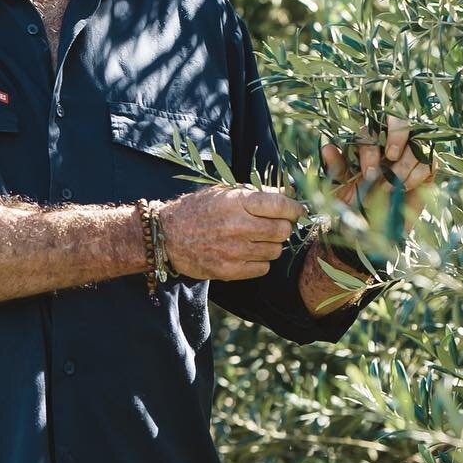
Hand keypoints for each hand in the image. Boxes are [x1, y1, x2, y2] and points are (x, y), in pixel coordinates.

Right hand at [160, 184, 306, 281]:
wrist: (166, 236)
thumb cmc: (197, 209)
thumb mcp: (223, 192)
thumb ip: (256, 193)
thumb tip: (288, 193)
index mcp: (237, 202)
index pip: (280, 205)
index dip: (294, 208)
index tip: (296, 210)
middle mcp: (237, 225)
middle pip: (283, 230)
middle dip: (284, 227)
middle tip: (276, 225)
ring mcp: (234, 250)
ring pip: (275, 250)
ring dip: (271, 244)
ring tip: (257, 238)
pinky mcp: (229, 270)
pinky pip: (262, 268)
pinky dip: (260, 261)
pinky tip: (248, 252)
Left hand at [319, 115, 435, 250]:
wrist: (376, 228)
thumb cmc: (355, 203)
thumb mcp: (341, 187)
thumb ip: (336, 167)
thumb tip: (327, 147)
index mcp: (367, 142)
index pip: (370, 128)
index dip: (371, 147)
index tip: (368, 172)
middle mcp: (389, 143)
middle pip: (399, 120)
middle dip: (396, 136)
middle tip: (390, 158)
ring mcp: (411, 153)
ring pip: (416, 141)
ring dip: (404, 164)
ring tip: (392, 186)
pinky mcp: (427, 168)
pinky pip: (429, 160)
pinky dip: (417, 173)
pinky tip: (405, 187)